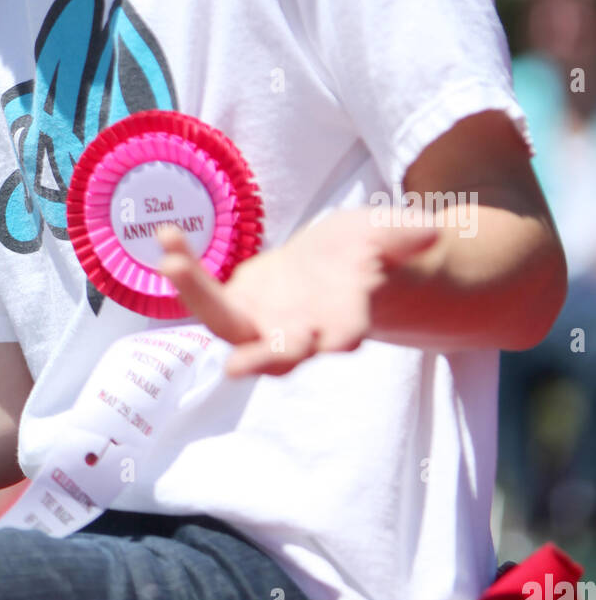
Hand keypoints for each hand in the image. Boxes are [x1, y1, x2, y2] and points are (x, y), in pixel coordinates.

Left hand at [155, 212, 439, 378]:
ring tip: (171, 262)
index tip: (341, 341)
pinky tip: (167, 238)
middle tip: (239, 368)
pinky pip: (205, 293)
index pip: (345, 330)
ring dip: (198, 296)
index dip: (341, 334)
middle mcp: (301, 332)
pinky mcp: (236, 305)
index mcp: (344, 316)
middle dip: (263, 358)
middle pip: (282, 353)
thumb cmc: (367, 257)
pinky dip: (185, 269)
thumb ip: (403, 237)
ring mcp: (263, 324)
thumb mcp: (389, 238)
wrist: (331, 273)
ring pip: (229, 325)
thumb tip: (432, 232)